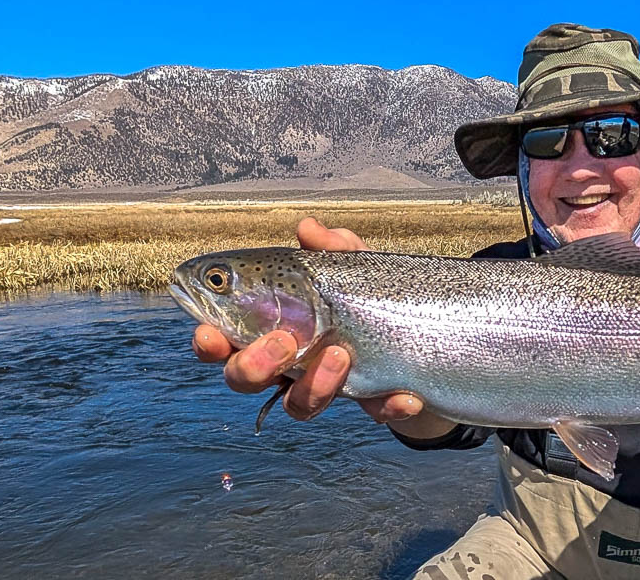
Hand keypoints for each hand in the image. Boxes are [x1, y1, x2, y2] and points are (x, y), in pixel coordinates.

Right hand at [191, 217, 454, 436]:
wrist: (429, 334)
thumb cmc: (369, 295)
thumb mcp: (354, 265)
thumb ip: (332, 247)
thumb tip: (307, 228)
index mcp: (271, 326)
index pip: (226, 339)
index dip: (209, 342)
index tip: (209, 335)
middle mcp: (289, 364)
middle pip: (245, 379)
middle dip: (254, 366)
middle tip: (284, 342)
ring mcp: (327, 388)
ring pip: (299, 405)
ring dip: (315, 386)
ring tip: (340, 355)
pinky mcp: (370, 403)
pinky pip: (373, 412)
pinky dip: (388, 405)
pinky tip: (407, 396)